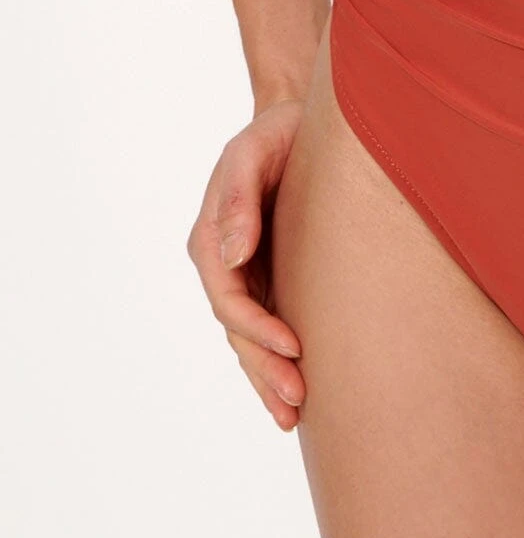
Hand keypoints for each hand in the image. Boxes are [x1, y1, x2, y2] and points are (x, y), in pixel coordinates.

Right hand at [187, 98, 306, 429]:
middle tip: (298, 400)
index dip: (258, 328)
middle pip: (238, 330)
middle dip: (265, 368)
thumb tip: (233, 253)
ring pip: (249, 339)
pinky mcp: (268, 278)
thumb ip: (239, 198)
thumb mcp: (253, 152)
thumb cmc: (277, 133)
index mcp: (212, 236)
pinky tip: (290, 396)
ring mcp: (244, 274)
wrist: (297, 124)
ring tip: (294, 413)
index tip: (293, 346)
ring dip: (267, 377)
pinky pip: (265, 328)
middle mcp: (223, 263)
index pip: (229, 298)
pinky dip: (273, 361)